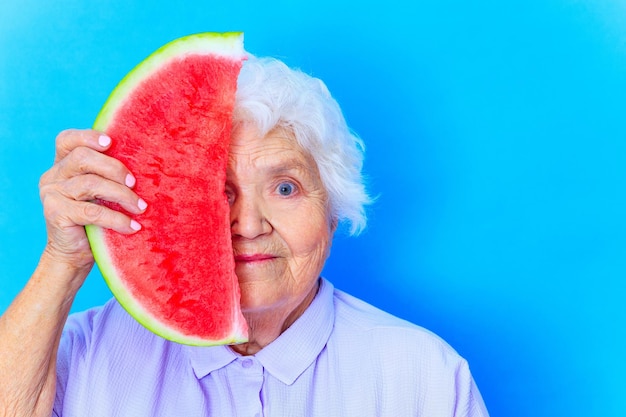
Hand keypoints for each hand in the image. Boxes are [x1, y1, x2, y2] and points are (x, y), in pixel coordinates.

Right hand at [38, 129, 146, 272]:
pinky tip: (132, 226)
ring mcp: (51, 193)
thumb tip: (144, 162)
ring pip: (91, 184)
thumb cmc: (95, 221)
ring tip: (140, 208)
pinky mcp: (56, 213)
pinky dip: (117, 219)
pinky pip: (93, 211)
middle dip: (115, 168)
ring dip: (122, 195)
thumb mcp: (101, 194)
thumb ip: (108, 176)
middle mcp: (53, 176)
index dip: (88, 136)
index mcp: (62, 165)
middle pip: (83, 158)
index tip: (111, 142)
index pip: (67, 140)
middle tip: (135, 184)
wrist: (74, 254)